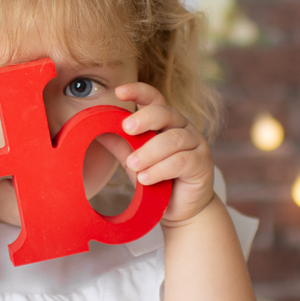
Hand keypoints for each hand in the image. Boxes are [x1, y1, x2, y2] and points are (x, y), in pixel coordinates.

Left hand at [107, 83, 214, 225]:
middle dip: (144, 118)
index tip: (119, 91)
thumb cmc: (157, 180)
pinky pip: (181, 161)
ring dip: (149, 152)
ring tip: (132, 166)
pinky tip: (145, 179)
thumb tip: (97, 133)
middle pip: (165, 113)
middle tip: (126, 128)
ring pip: (173, 140)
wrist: (180, 209)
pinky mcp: (202, 164)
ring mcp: (196, 144)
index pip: (154, 98)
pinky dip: (160, 169)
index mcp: (165, 121)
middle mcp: (182, 127)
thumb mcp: (134, 162)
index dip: (138, 91)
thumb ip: (122, 146)